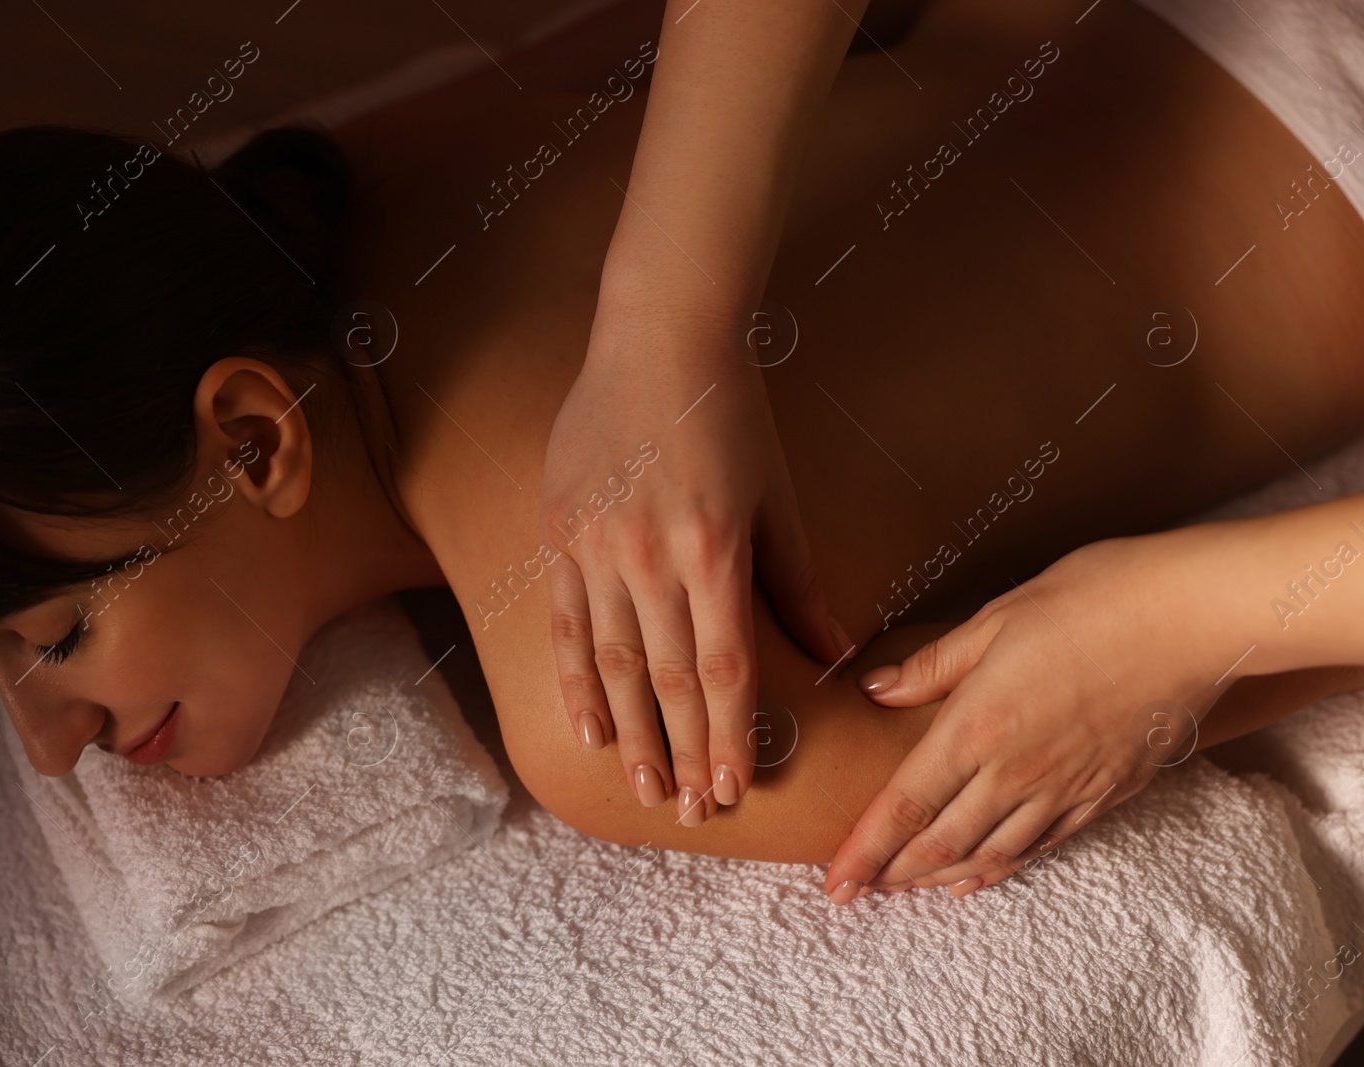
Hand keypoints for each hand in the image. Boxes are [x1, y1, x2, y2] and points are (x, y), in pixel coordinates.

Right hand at [541, 300, 851, 825]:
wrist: (657, 338)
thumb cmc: (732, 414)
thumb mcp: (780, 496)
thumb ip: (800, 582)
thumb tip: (837, 656)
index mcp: (715, 551)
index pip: (724, 671)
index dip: (729, 739)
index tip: (735, 790)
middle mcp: (651, 559)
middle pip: (668, 681)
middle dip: (684, 753)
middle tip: (693, 811)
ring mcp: (597, 548)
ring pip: (613, 664)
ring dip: (630, 734)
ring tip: (644, 787)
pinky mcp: (560, 533)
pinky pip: (564, 625)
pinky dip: (576, 681)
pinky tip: (586, 728)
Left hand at [823, 529, 1239, 902]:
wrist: (1196, 617)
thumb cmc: (1095, 599)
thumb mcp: (998, 618)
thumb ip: (934, 665)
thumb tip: (876, 689)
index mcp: (979, 725)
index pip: (905, 805)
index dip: (866, 850)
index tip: (836, 882)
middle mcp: (1018, 771)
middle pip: (941, 842)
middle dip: (893, 873)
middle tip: (860, 890)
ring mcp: (1066, 788)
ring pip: (990, 854)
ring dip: (941, 877)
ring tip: (906, 890)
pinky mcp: (1106, 792)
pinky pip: (1042, 846)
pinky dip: (1001, 868)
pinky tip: (978, 876)